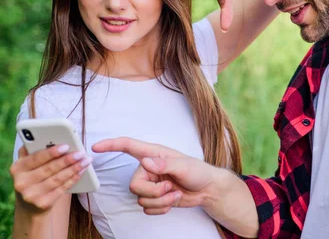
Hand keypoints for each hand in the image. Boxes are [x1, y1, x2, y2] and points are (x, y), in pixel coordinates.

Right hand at [10, 145, 91, 213]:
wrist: (29, 206)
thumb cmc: (32, 177)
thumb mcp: (27, 165)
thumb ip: (33, 151)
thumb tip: (45, 137)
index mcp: (16, 168)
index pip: (35, 158)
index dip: (51, 152)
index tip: (66, 146)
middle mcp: (21, 183)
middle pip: (49, 169)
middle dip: (67, 160)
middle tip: (81, 153)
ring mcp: (31, 195)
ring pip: (57, 179)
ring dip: (74, 169)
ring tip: (85, 161)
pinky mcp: (43, 204)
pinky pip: (62, 188)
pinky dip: (73, 179)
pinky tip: (81, 172)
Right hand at [93, 137, 218, 214]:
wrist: (206, 189)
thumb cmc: (198, 172)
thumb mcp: (184, 166)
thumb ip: (164, 165)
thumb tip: (146, 162)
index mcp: (154, 154)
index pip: (129, 146)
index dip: (111, 145)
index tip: (96, 147)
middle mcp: (148, 168)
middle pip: (134, 185)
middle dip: (153, 192)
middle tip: (171, 188)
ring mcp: (150, 184)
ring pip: (140, 199)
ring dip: (160, 201)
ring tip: (175, 193)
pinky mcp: (153, 197)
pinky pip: (147, 208)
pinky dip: (161, 209)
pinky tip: (172, 201)